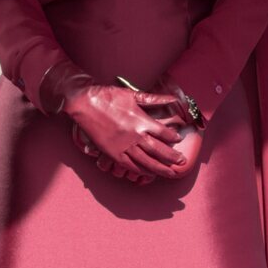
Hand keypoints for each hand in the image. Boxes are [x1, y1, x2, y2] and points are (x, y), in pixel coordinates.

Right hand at [65, 81, 183, 178]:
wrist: (85, 103)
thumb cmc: (108, 96)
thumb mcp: (133, 94)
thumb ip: (155, 99)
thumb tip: (173, 99)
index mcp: (141, 120)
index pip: (163, 132)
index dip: (173, 137)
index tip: (178, 139)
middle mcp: (135, 135)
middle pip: (158, 150)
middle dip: (172, 157)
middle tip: (182, 162)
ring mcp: (124, 146)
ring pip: (146, 161)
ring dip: (160, 168)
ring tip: (171, 173)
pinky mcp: (113, 153)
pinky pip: (130, 166)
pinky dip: (141, 171)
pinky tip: (149, 174)